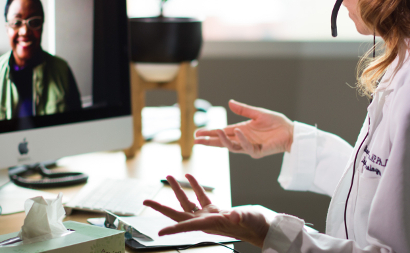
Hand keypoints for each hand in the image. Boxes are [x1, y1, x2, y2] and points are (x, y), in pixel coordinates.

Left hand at [143, 174, 269, 246]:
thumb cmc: (256, 225)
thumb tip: (232, 215)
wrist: (264, 228)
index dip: (172, 229)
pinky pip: (200, 197)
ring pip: (187, 202)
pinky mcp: (216, 210)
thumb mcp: (247, 219)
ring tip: (168, 177)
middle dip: (161, 207)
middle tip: (145, 201)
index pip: (187, 226)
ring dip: (177, 190)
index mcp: (210, 224)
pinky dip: (194, 186)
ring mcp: (209, 215)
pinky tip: (189, 177)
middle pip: (178, 214)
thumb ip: (239, 216)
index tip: (159, 233)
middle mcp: (205, 221)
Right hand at [194, 100, 294, 157]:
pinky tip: (238, 132)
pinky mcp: (257, 152)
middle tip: (196, 140)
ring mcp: (249, 147)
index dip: (209, 133)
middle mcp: (242, 139)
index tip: (197, 133)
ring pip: (232, 146)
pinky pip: (247, 147)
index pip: (222, 132)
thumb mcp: (257, 113)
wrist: (290, 131)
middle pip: (222, 142)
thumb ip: (243, 109)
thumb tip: (229, 102)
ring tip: (216, 131)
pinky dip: (242, 140)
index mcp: (241, 130)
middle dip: (209, 141)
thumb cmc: (275, 122)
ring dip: (223, 140)